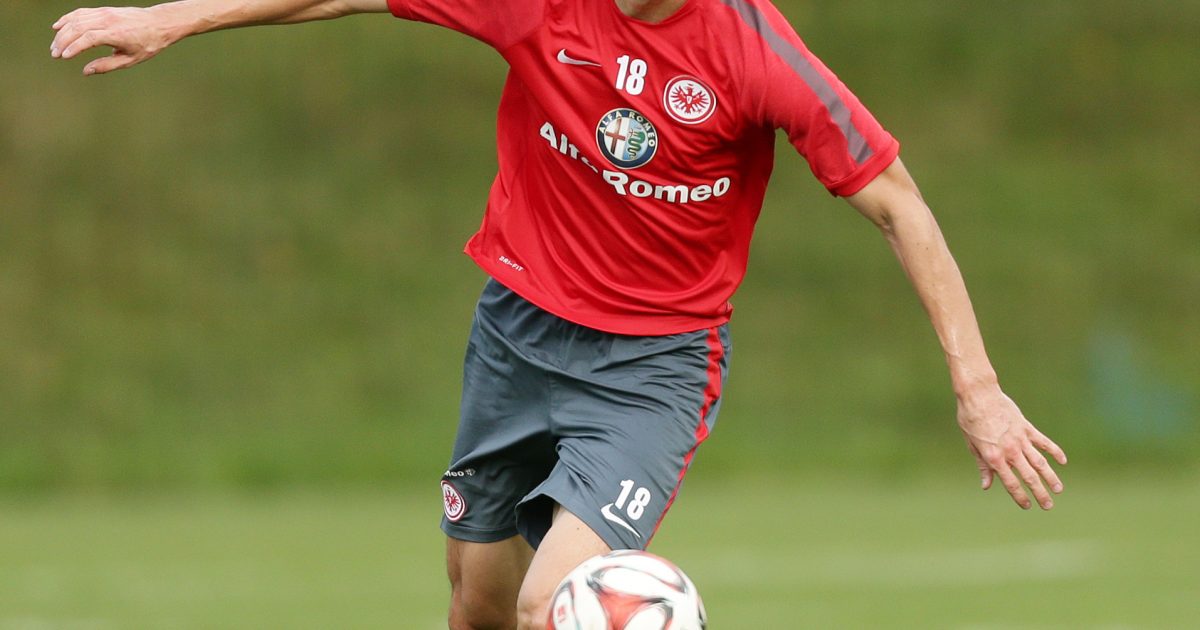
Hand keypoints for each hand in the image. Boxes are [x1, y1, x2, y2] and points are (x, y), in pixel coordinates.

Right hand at [51, 6, 176, 74]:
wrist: (159, 23)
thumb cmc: (148, 43)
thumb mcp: (130, 59)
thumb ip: (107, 65)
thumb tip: (85, 71)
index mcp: (116, 34)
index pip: (89, 38)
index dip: (74, 47)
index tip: (64, 57)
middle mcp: (108, 21)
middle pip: (78, 28)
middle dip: (63, 41)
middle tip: (55, 55)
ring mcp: (104, 13)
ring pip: (76, 19)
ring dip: (62, 32)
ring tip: (55, 45)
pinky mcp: (103, 10)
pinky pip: (81, 12)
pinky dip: (67, 19)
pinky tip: (58, 27)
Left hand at [957, 387, 1066, 509]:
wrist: (979, 394)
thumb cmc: (970, 419)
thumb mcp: (972, 445)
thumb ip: (982, 465)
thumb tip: (986, 485)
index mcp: (994, 457)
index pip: (1010, 483)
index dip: (1019, 497)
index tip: (1028, 506)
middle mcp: (1010, 451)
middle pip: (1029, 477)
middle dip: (1039, 493)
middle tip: (1048, 506)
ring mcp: (1020, 439)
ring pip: (1040, 462)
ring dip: (1051, 477)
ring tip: (1059, 489)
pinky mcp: (1027, 427)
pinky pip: (1043, 442)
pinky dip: (1054, 451)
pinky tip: (1062, 461)